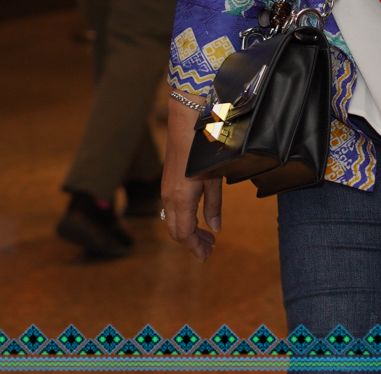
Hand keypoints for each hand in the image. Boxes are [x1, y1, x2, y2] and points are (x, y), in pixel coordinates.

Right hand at [162, 101, 221, 261]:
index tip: (207, 255)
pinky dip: (183, 219)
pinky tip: (197, 218)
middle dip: (192, 242)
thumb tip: (215, 229)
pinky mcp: (167, 183)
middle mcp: (169, 198)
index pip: (184, 234)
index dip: (195, 247)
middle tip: (209, 248)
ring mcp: (166, 191)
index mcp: (181, 200)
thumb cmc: (204, 152)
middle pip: (176, 231)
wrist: (186, 125)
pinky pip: (171, 210)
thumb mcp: (214, 180)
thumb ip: (213, 206)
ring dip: (188, 231)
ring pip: (172, 221)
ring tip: (206, 235)